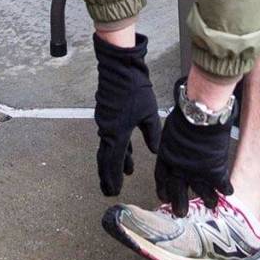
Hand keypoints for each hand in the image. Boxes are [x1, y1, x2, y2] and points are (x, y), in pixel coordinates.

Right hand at [93, 32, 161, 196]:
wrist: (120, 68)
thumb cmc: (135, 89)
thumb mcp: (149, 114)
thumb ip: (152, 134)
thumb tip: (155, 151)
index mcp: (117, 133)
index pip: (113, 162)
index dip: (113, 178)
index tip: (114, 191)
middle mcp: (107, 130)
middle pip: (105, 159)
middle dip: (108, 175)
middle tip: (110, 190)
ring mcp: (105, 122)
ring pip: (108, 148)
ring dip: (114, 162)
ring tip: (123, 172)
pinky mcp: (106, 115)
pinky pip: (109, 138)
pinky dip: (116, 148)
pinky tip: (124, 151)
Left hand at [154, 80, 233, 216]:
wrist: (199, 116)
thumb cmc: (185, 117)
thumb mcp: (171, 130)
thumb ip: (174, 142)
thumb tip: (177, 142)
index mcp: (166, 158)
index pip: (162, 178)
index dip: (163, 189)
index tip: (164, 197)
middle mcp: (180, 169)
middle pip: (178, 192)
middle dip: (179, 204)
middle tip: (181, 214)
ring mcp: (197, 172)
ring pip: (202, 192)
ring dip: (208, 199)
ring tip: (212, 205)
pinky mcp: (214, 171)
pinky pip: (221, 185)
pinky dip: (226, 189)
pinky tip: (229, 193)